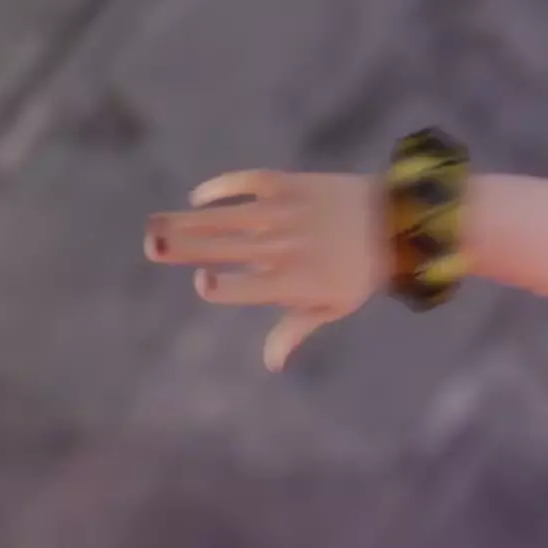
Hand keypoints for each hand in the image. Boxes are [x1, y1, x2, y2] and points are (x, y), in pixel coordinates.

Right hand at [145, 171, 387, 370]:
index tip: (204, 283)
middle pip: (220, 247)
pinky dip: (219, 188)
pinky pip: (244, 183)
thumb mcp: (331, 306)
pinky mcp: (286, 185)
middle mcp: (281, 247)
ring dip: (184, 220)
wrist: (397, 221)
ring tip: (153, 225)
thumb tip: (271, 364)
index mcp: (289, 282)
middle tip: (150, 246)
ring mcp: (282, 214)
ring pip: (223, 216)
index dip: (219, 287)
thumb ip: (294, 330)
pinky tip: (197, 198)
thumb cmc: (360, 271)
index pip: (241, 287)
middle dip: (181, 246)